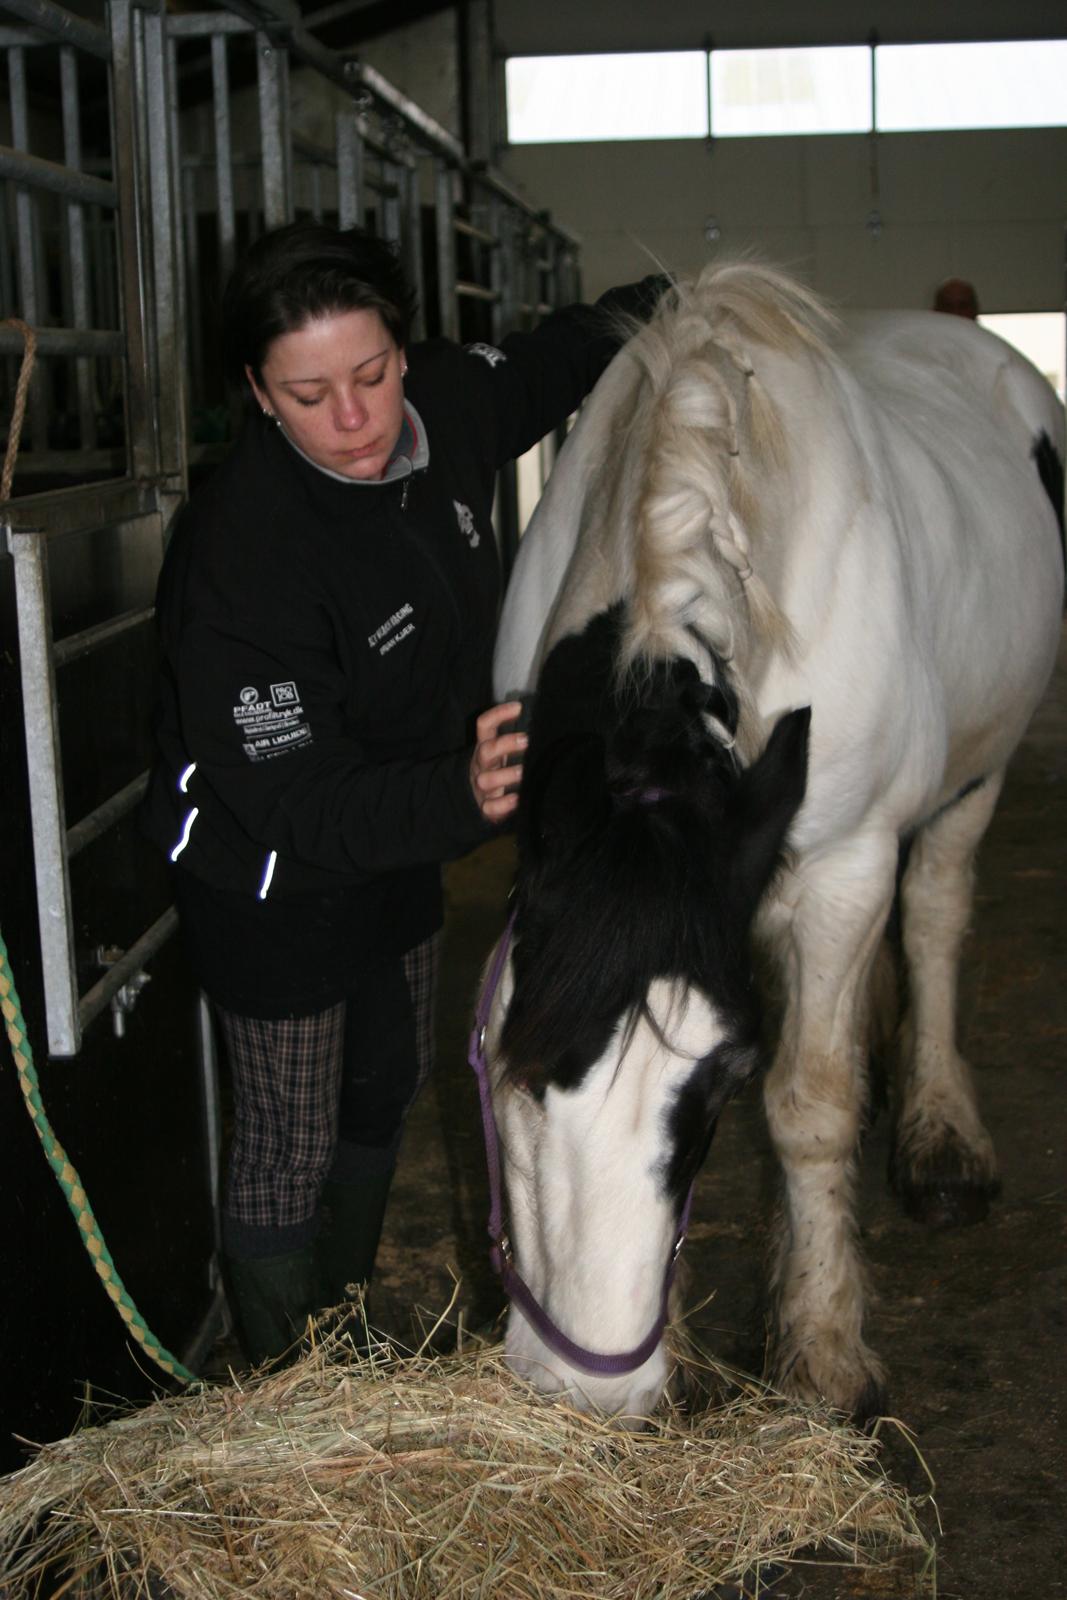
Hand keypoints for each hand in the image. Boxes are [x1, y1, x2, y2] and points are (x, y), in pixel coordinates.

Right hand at [470, 701, 527, 822]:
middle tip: (526, 740)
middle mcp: (481, 765)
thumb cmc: (499, 769)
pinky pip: (490, 806)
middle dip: (505, 744)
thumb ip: (518, 739)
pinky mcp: (486, 806)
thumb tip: (547, 725)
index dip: (498, 714)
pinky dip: (503, 804)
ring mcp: (482, 786)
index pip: (484, 725)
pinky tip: (517, 799)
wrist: (478, 798)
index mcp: (485, 747)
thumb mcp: (502, 751)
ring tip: (524, 772)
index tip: (518, 707)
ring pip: (487, 780)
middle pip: (486, 751)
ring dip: (506, 775)